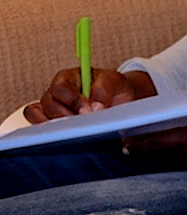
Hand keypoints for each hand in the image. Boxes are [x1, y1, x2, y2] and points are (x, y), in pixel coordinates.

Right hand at [26, 68, 155, 121]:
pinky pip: (38, 124)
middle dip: (66, 116)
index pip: (60, 88)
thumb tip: (95, 107)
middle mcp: (57, 92)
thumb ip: (104, 89)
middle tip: (83, 124)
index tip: (88, 111)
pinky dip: (47, 131)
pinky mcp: (50, 121)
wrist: (119, 101)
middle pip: (49, 104)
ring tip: (76, 131)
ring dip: (58, 125)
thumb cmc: (113, 88)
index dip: (73, 100)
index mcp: (69, 78)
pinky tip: (62, 136)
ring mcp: (52, 107)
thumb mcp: (115, 81)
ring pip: (42, 116)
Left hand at [120, 105, 186, 168]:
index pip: (157, 141)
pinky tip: (170, 158)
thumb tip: (180, 124)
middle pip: (160, 153)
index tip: (125, 145)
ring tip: (143, 153)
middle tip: (127, 149)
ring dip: (157, 156)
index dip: (139, 144)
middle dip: (143, 151)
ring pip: (170, 160)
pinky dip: (173, 160)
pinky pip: (183, 164)